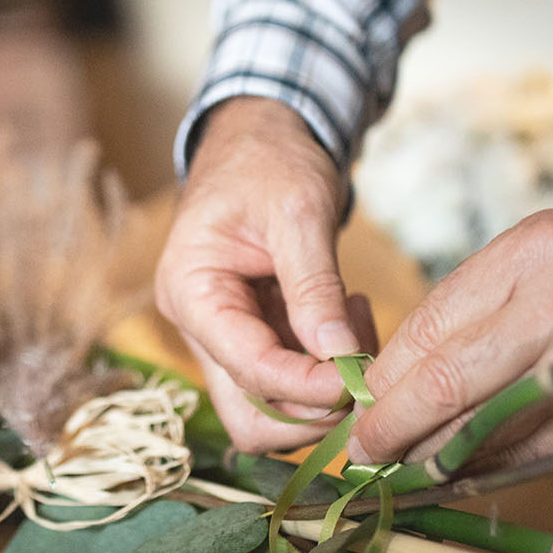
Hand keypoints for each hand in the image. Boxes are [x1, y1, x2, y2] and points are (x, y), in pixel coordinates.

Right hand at [154, 97, 372, 451]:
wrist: (262, 138)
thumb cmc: (268, 161)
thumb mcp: (297, 211)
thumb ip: (315, 285)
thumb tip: (337, 354)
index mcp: (191, 293)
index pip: (247, 366)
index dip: (305, 384)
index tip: (358, 378)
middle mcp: (202, 327)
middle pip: (250, 413)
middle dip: (310, 409)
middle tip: (362, 371)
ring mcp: (229, 336)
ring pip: (274, 406)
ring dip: (325, 391)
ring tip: (359, 328)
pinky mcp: (258, 336)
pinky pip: (293, 379)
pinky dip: (330, 366)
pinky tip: (352, 319)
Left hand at [347, 210, 552, 466]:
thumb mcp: (540, 258)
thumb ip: (470, 306)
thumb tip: (389, 375)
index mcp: (537, 256)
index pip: (430, 326)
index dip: (382, 375)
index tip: (356, 400)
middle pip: (447, 383)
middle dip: (388, 426)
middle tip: (358, 451)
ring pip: (479, 433)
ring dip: (423, 460)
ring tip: (391, 470)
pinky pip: (520, 463)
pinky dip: (473, 478)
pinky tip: (443, 483)